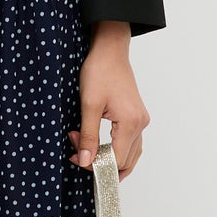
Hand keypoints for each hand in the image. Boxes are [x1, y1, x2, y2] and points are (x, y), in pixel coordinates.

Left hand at [68, 20, 149, 179]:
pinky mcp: (137, 117)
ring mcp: (141, 121)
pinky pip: (130, 144)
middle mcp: (141, 124)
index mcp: (131, 123)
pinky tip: (98, 145)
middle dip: (99, 161)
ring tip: (84, 146)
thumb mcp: (89, 105)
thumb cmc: (100, 72)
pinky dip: (115, 149)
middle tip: (77, 149)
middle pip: (125, 162)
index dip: (95, 165)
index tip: (75, 157)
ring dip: (107, 157)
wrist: (110, 51)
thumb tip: (85, 161)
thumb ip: (88, 136)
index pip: (116, 160)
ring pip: (129, 155)